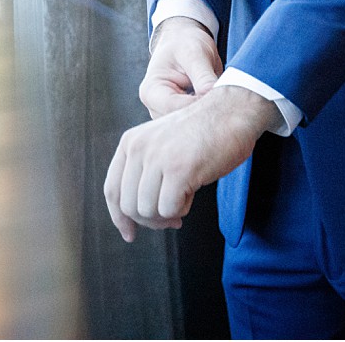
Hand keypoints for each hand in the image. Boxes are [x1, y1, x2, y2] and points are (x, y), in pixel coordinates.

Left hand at [103, 84, 277, 241]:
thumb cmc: (203, 131)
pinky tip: (193, 193)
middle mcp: (139, 148)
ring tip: (184, 197)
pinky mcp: (178, 170)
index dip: (119, 217)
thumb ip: (144, 170)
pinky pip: (169, 210)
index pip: (112, 189)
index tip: (129, 234)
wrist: (231, 111)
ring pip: (147, 210)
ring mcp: (157, 158)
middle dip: (149, 220)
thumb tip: (137, 214)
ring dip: (168, 214)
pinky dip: (182, 209)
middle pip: (128, 205)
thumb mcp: (161, 143)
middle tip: (171, 218)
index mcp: (131, 141)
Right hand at [140, 16, 221, 118]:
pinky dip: (210, 117)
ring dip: (209, 118)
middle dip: (206, 115)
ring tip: (225, 103)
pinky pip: (197, 124)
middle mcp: (156, 108)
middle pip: (182, 123)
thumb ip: (203, 76)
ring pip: (191, 127)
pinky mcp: (183, 116)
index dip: (200, 106)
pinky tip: (222, 107)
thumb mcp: (194, 53)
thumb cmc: (185, 43)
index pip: (175, 108)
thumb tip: (214, 96)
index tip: (221, 99)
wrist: (184, 40)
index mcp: (152, 92)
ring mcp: (169, 115)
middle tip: (228, 103)